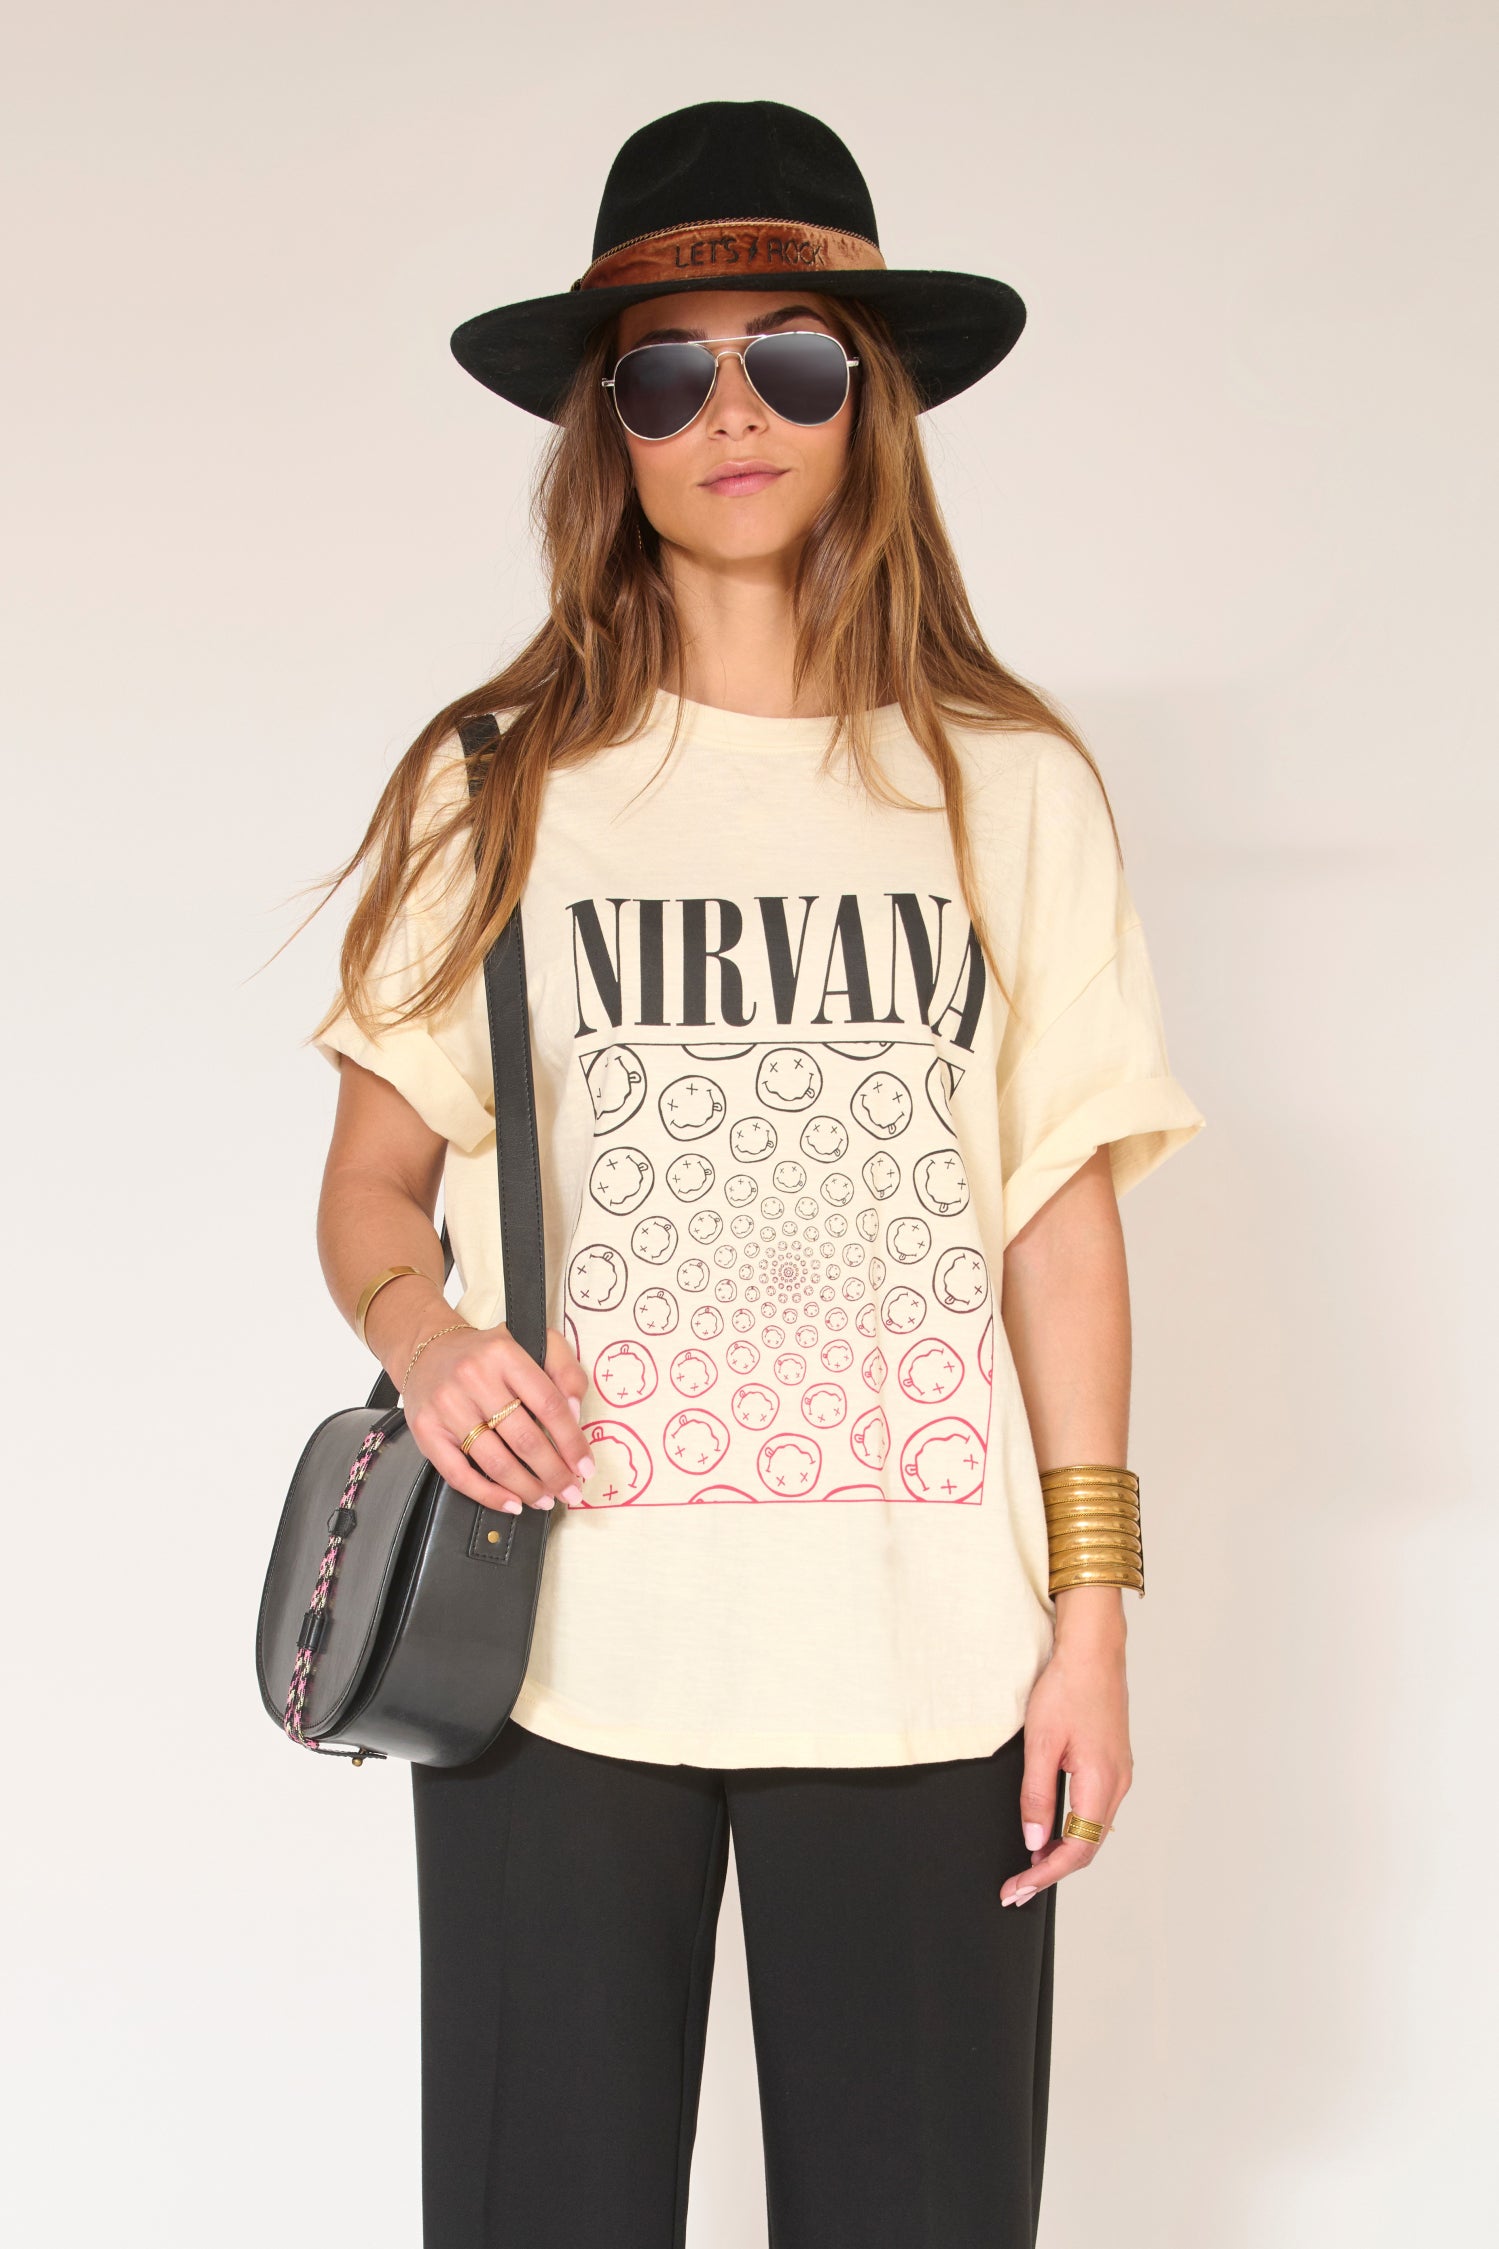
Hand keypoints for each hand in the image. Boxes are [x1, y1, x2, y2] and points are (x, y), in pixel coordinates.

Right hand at [402, 1320, 591, 1513]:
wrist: (426, 1350)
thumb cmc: (488, 1354)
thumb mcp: (533, 1344)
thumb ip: (564, 1371)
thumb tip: (575, 1415)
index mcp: (505, 1354)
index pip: (549, 1404)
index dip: (572, 1441)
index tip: (585, 1466)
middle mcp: (473, 1377)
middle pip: (524, 1438)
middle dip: (554, 1473)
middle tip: (570, 1491)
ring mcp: (447, 1406)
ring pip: (495, 1461)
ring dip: (527, 1488)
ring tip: (545, 1499)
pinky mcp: (426, 1430)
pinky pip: (459, 1474)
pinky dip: (488, 1495)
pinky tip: (511, 1503)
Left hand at [1000, 1591, 1132, 1906]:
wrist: (1094, 1650)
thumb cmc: (1068, 1688)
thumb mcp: (1041, 1743)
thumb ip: (1037, 1795)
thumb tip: (1034, 1840)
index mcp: (1101, 1783)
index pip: (1077, 1849)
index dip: (1046, 1875)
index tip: (1019, 1889)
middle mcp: (1117, 1784)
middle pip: (1088, 1846)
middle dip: (1052, 1871)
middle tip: (1018, 1887)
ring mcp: (1119, 1774)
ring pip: (1094, 1831)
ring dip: (1064, 1852)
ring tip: (1031, 1866)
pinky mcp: (1114, 1764)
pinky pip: (1096, 1811)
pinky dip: (1075, 1830)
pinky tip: (1054, 1831)